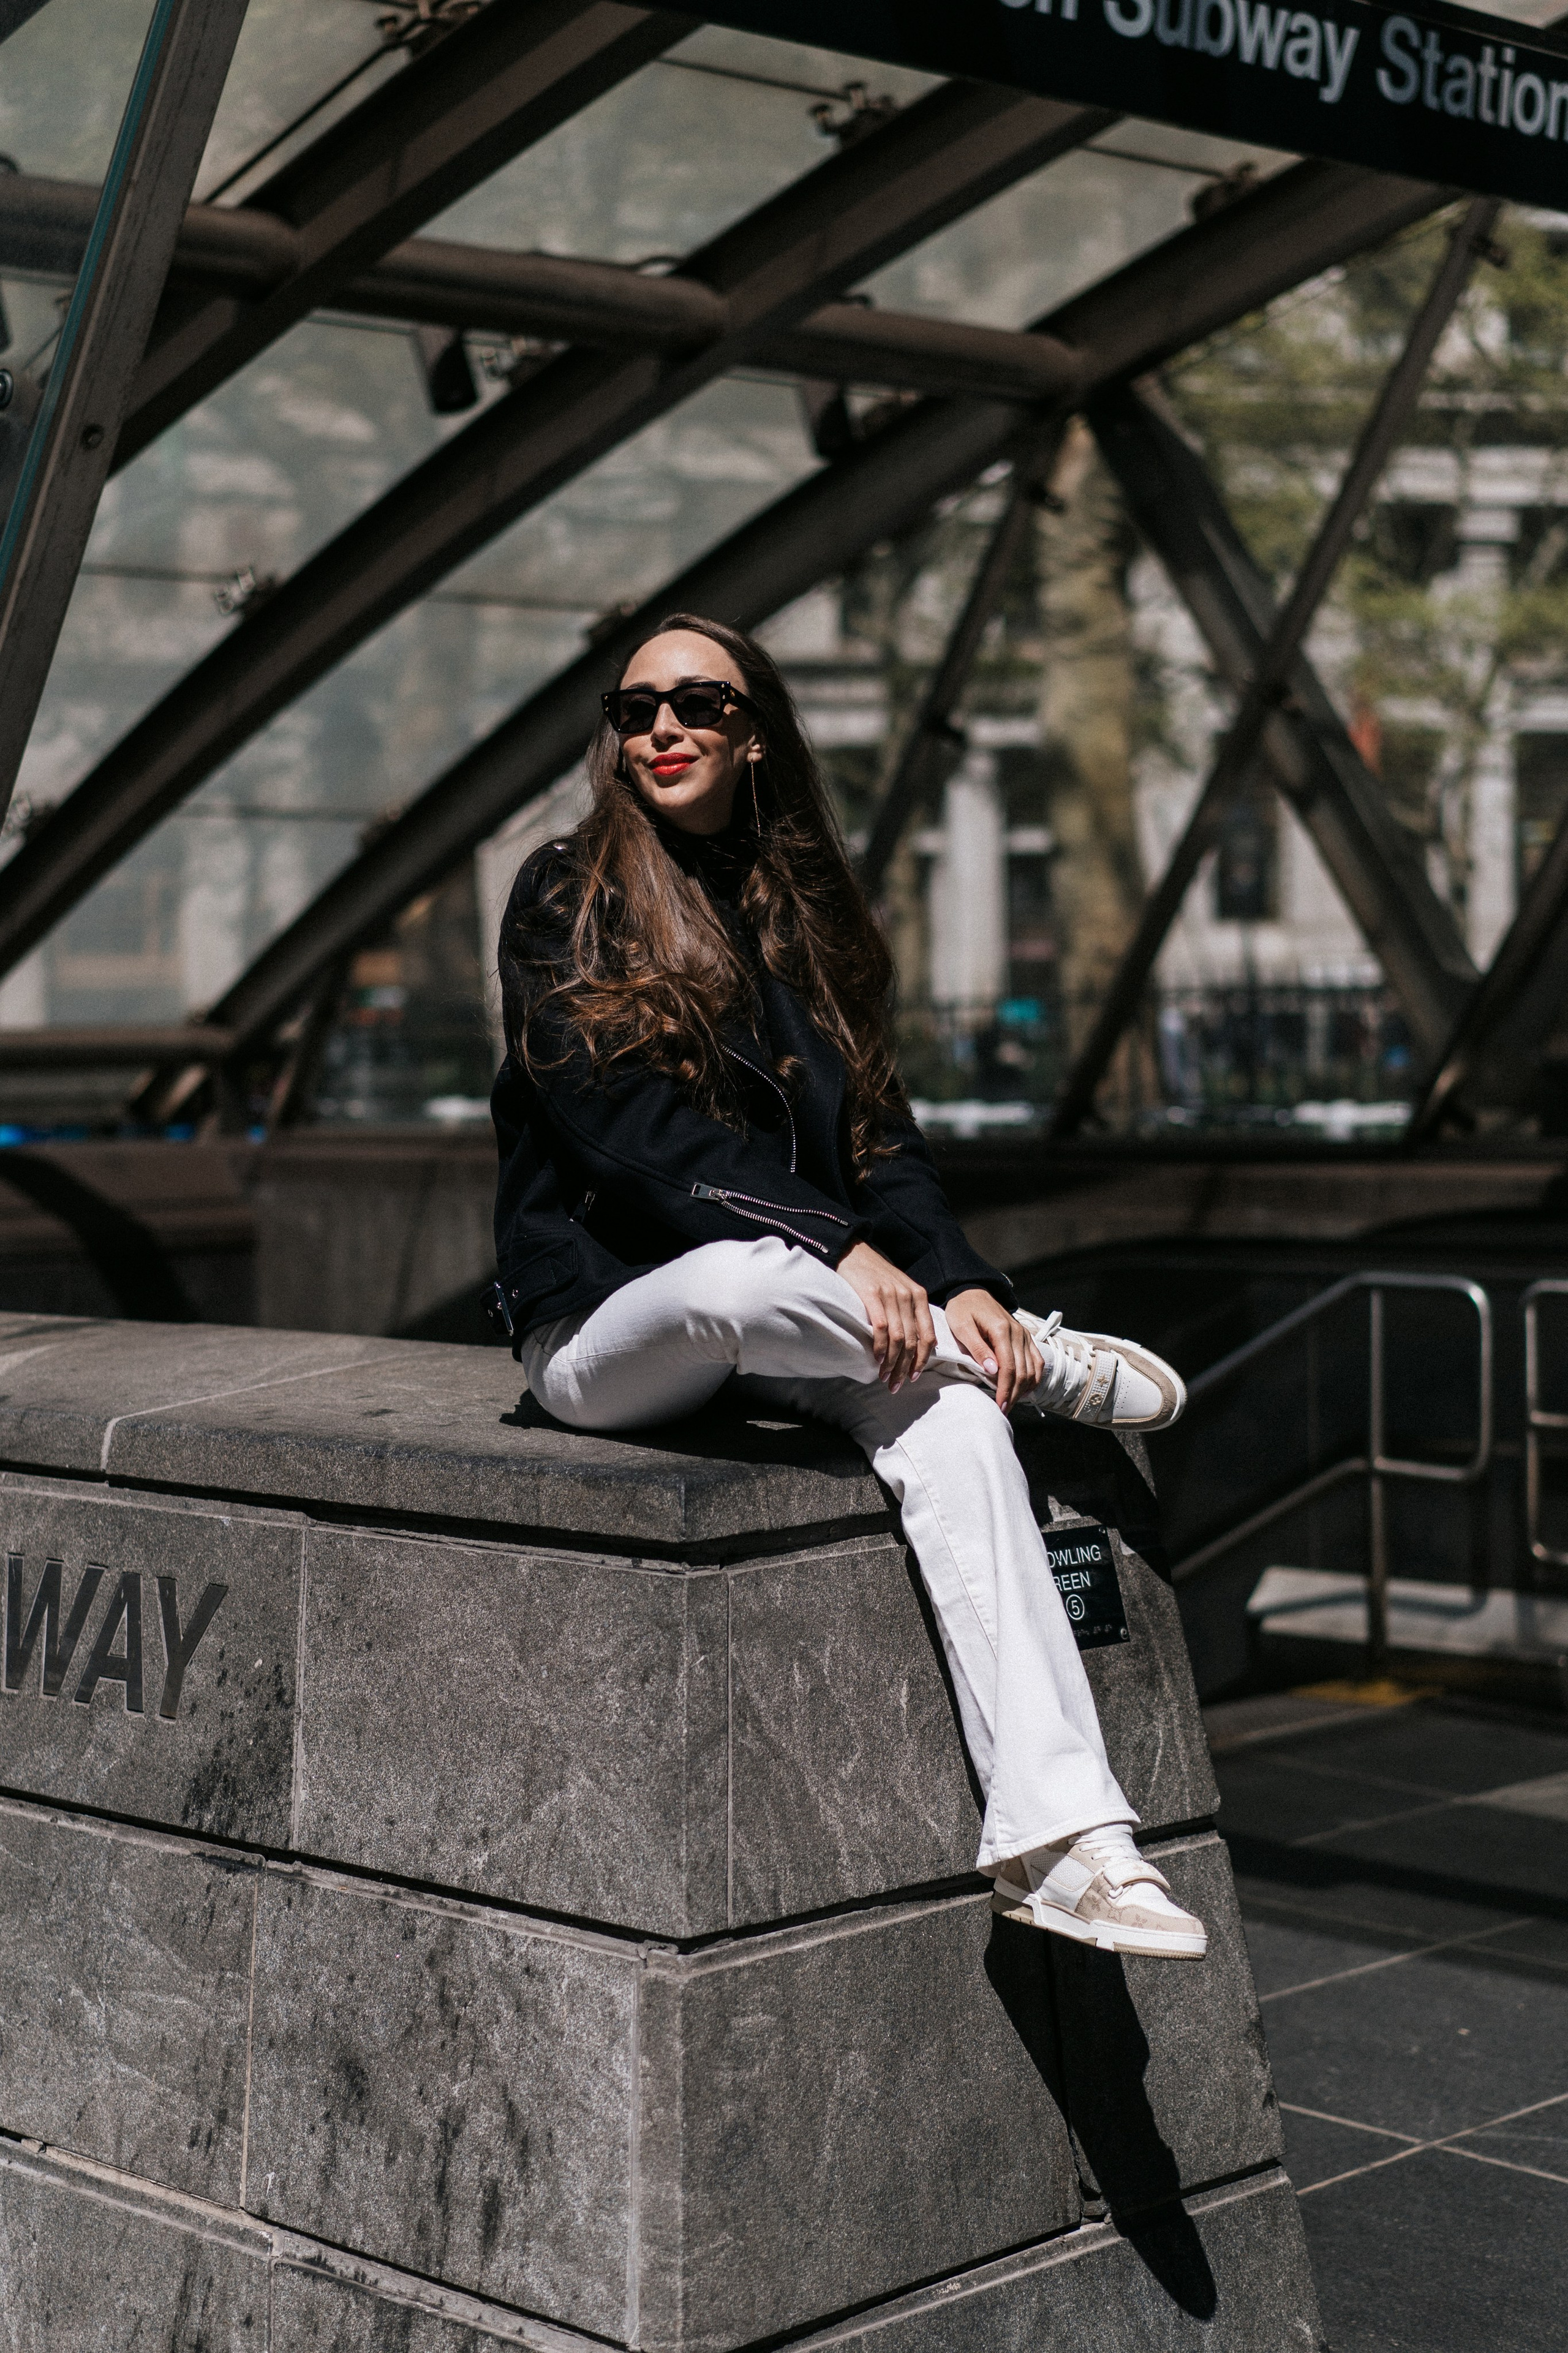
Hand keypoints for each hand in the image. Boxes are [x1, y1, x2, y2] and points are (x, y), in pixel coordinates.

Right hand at [836, 1242, 934, 1390]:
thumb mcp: (900, 1289)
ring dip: (892, 1363)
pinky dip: (880, 1348)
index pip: (928, 1336)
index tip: (913, 1377)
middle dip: (905, 1368)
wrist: (853, 1250)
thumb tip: (916, 1344)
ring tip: (884, 1377)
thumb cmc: (875, 1274)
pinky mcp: (872, 1294)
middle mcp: (909, 1296)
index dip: (922, 1360)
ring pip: (899, 1339)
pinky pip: (881, 1328)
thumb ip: (909, 1312)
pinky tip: (876, 1359)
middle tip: (895, 1385)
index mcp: (919, 1296)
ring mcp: (891, 1295)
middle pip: (913, 1342)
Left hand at [944, 1289, 1041, 1410]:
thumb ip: (977, 1348)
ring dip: (1023, 1390)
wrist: (972, 1291)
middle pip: (1022, 1372)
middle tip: (1003, 1411)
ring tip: (1010, 1403)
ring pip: (1032, 1369)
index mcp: (1001, 1330)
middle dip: (1014, 1395)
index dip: (1005, 1390)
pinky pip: (1036, 1361)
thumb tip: (993, 1370)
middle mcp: (1018, 1333)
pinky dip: (1033, 1378)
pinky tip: (1023, 1390)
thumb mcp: (961, 1326)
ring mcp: (1024, 1335)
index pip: (1009, 1367)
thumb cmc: (962, 1309)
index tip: (999, 1406)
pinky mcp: (1026, 1338)